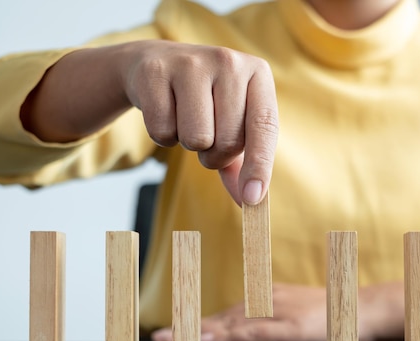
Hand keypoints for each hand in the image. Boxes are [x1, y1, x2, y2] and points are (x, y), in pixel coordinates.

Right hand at [22, 40, 277, 204]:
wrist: (157, 66)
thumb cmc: (206, 102)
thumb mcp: (233, 125)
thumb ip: (243, 165)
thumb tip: (250, 201)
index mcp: (258, 73)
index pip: (264, 126)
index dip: (259, 166)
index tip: (253, 197)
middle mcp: (228, 61)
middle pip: (227, 140)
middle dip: (215, 153)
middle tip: (207, 136)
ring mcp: (190, 62)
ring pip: (196, 138)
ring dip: (189, 145)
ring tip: (186, 121)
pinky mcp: (154, 71)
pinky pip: (162, 131)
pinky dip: (162, 136)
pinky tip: (165, 112)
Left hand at [150, 282, 407, 340]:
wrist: (361, 306)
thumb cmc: (328, 311)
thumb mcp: (293, 311)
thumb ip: (268, 319)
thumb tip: (242, 330)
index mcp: (264, 299)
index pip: (224, 314)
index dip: (195, 323)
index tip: (169, 333)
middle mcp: (266, 301)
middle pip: (221, 318)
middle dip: (189, 328)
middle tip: (158, 339)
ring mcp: (278, 313)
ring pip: (233, 324)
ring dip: (203, 332)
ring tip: (175, 340)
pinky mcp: (293, 326)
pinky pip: (259, 332)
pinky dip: (236, 335)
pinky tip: (219, 340)